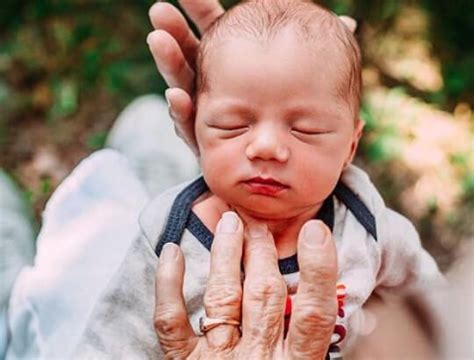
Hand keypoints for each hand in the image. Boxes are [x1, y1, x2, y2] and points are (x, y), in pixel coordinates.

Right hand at [147, 2, 357, 154]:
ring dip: (171, 63)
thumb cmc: (288, 117)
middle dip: (174, 31)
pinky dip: (182, 110)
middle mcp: (213, 83)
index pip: (213, 28)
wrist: (279, 164)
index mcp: (232, 63)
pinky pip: (189, 124)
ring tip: (159, 40)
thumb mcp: (302, 81)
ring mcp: (206, 110)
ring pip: (183, 83)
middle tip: (160, 12)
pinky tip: (177, 98)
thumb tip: (350, 22)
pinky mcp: (205, 139)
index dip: (200, 7)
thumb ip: (314, 51)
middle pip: (189, 52)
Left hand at [154, 212, 337, 358]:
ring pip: (223, 298)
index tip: (316, 232)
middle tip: (259, 223)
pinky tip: (171, 252)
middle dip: (262, 254)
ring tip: (230, 222)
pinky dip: (168, 285)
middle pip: (263, 296)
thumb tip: (345, 308)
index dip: (317, 273)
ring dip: (226, 255)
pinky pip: (171, 321)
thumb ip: (311, 345)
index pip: (314, 317)